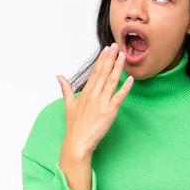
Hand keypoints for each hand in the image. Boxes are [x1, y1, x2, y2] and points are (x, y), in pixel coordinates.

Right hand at [56, 43, 133, 158]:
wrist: (77, 143)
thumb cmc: (74, 126)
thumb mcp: (68, 105)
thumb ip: (66, 89)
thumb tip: (59, 76)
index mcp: (85, 93)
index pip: (95, 73)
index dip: (102, 60)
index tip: (107, 49)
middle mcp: (93, 95)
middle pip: (103, 73)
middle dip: (110, 58)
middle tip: (116, 46)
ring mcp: (101, 103)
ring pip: (111, 82)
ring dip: (118, 68)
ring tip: (123, 56)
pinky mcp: (109, 112)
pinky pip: (118, 97)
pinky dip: (124, 88)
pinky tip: (130, 79)